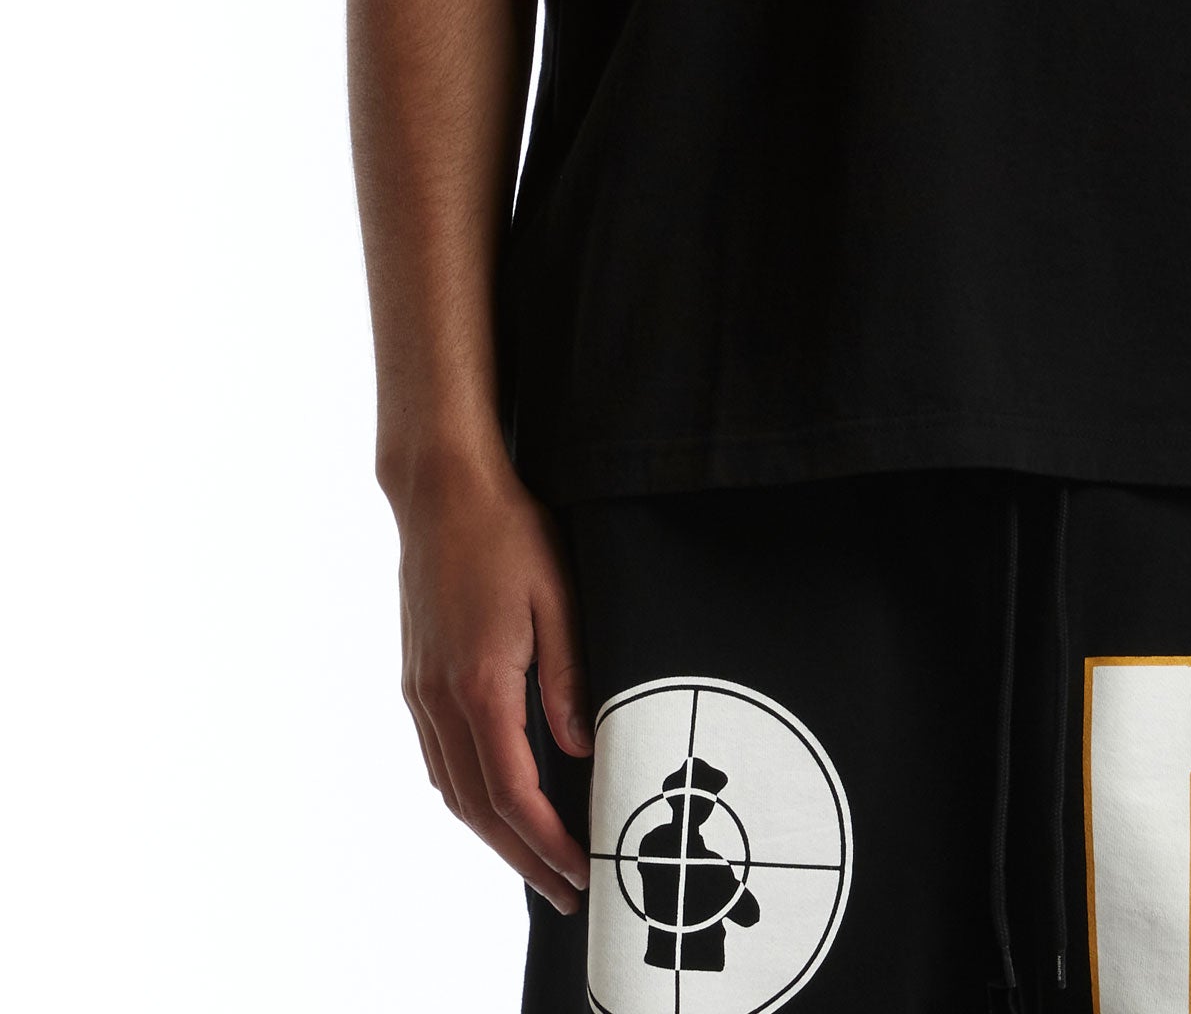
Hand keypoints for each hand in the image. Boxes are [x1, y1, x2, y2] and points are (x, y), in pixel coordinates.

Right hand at [393, 452, 594, 911]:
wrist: (440, 490)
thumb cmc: (507, 531)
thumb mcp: (557, 596)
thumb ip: (568, 676)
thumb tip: (582, 748)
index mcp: (480, 685)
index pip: (514, 793)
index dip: (547, 842)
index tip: (580, 871)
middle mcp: (441, 699)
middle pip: (477, 809)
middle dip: (522, 859)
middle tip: (565, 891)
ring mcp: (421, 691)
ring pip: (451, 790)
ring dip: (492, 836)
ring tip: (535, 861)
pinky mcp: (416, 677)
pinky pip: (438, 759)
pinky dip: (466, 796)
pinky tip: (492, 802)